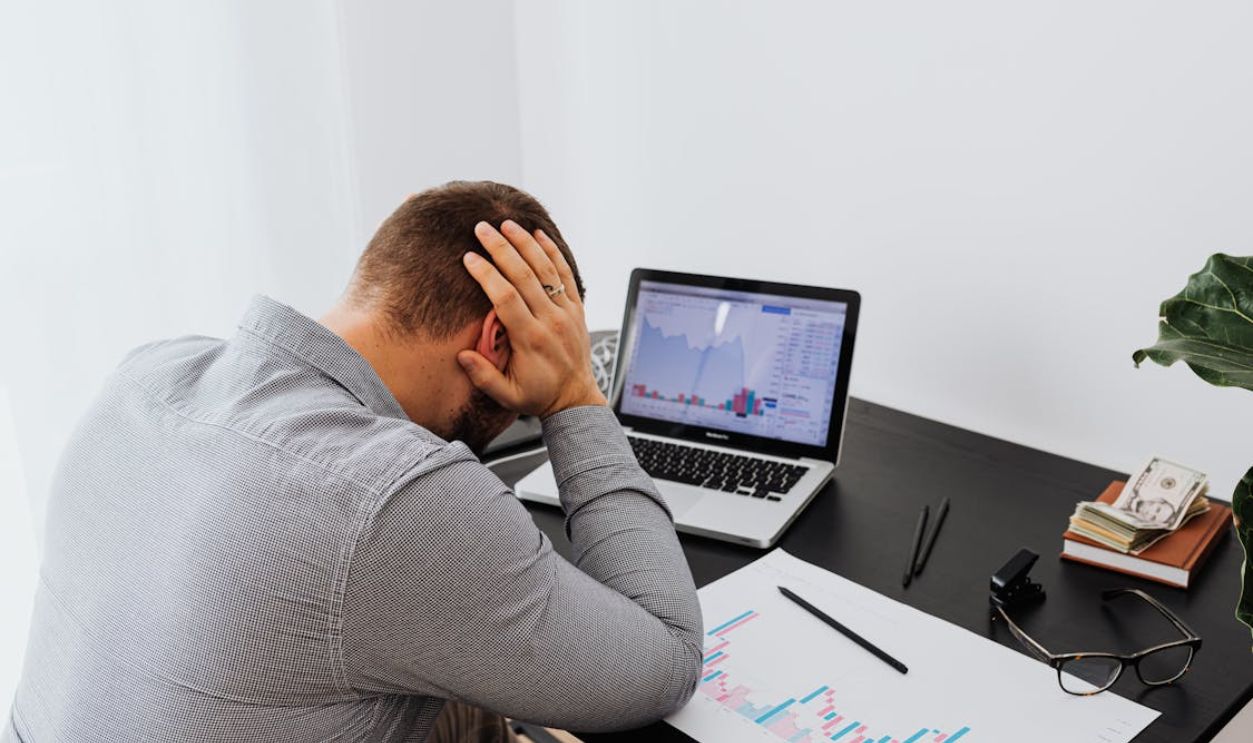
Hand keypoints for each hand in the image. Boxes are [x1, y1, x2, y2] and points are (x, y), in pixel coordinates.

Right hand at [457, 220, 606, 418]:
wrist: (575, 398)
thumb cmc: (538, 395)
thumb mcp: (507, 396)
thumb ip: (483, 377)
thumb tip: (462, 355)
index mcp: (530, 339)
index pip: (506, 298)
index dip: (487, 275)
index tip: (469, 258)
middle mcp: (550, 320)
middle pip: (524, 275)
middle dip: (501, 248)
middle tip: (481, 228)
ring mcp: (566, 312)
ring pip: (546, 269)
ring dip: (525, 243)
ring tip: (506, 223)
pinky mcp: (577, 308)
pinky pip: (566, 273)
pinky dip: (553, 252)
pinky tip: (539, 235)